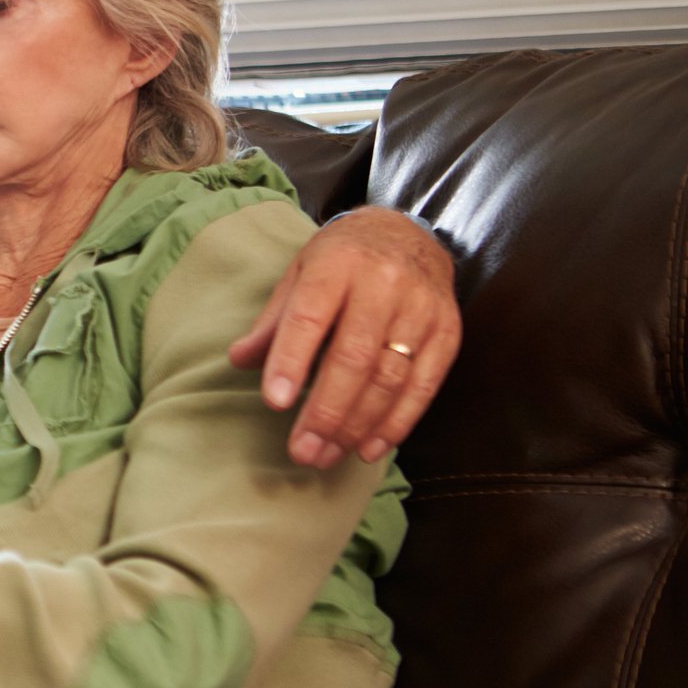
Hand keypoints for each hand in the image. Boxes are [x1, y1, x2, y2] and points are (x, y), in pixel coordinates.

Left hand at [228, 206, 460, 467]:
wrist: (407, 232)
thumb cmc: (341, 260)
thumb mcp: (299, 274)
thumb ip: (273, 321)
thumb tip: (239, 361)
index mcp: (337, 265)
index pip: (310, 318)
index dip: (291, 361)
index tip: (275, 402)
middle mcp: (383, 284)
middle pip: (354, 357)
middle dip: (326, 411)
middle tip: (302, 451)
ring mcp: (421, 308)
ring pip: (390, 377)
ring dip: (356, 425)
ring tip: (326, 455)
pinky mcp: (448, 331)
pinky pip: (424, 385)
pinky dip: (395, 423)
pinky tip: (368, 448)